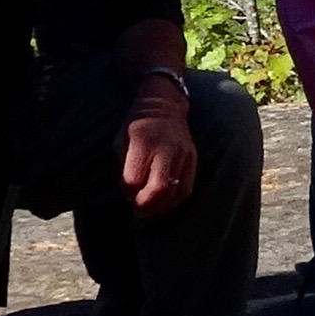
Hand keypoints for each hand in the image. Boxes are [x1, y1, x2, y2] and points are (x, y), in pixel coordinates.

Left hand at [117, 77, 196, 215]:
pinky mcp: (193, 158)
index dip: (128, 192)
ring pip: (175, 192)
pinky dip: (174, 200)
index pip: (134, 179)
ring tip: (150, 208)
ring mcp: (183, 153)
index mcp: (142, 141)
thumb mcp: (121, 141)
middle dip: (146, 205)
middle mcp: (165, 148)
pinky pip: (186, 188)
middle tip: (138, 209)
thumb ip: (124, 168)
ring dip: (160, 207)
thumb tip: (130, 196)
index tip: (126, 192)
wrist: (164, 106)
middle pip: (159, 188)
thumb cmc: (137, 127)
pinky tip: (164, 202)